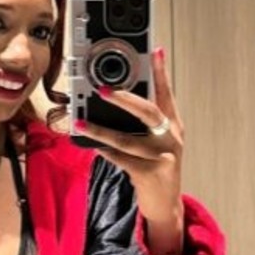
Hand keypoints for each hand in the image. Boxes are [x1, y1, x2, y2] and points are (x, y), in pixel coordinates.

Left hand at [76, 48, 183, 231]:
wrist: (165, 203)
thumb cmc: (156, 166)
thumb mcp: (156, 140)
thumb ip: (144, 120)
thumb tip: (118, 94)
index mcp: (173, 124)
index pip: (166, 93)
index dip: (160, 71)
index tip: (154, 50)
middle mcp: (171, 138)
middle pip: (149, 112)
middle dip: (124, 98)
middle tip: (102, 89)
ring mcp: (163, 157)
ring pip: (128, 139)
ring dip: (101, 130)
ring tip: (81, 122)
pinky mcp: (150, 174)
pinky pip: (122, 160)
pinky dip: (105, 152)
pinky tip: (91, 146)